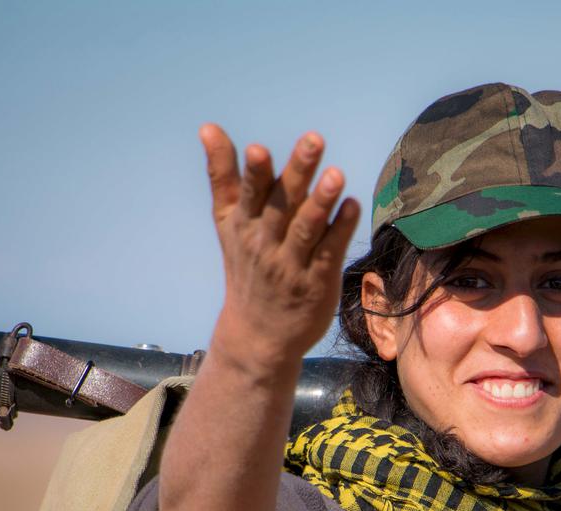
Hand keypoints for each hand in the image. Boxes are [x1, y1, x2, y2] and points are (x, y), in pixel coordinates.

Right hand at [200, 124, 360, 373]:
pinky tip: (353, 205)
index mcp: (243, 225)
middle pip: (282, 204)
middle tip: (314, 139)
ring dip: (322, 201)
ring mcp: (291, 265)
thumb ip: (222, 173)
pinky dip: (341, 229)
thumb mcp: (227, 221)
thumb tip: (207, 127)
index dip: (255, 173)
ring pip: (307, 229)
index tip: (259, 149)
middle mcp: (265, 243)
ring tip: (337, 174)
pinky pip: (329, 252)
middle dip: (297, 172)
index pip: (249, 194)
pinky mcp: (316, 282)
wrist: (258, 334)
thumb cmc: (246, 265)